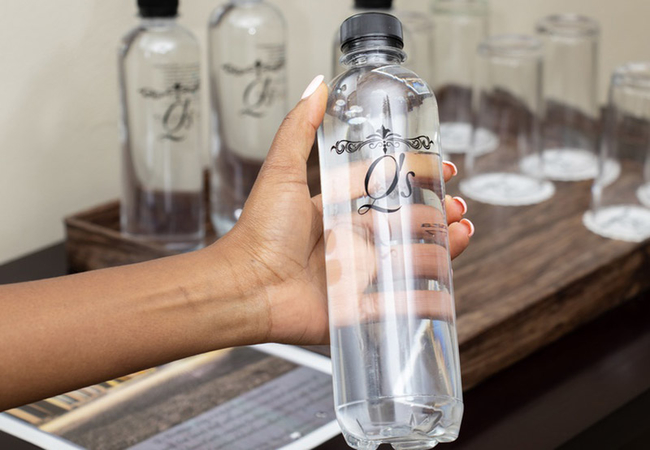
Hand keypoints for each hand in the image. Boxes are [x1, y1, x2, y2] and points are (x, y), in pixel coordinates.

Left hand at [208, 77, 472, 344]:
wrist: (247, 286)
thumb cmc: (260, 231)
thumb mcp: (281, 171)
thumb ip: (300, 128)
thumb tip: (317, 84)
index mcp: (334, 211)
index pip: (384, 190)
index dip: (414, 179)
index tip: (442, 170)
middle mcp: (348, 242)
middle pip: (403, 226)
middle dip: (436, 216)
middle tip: (458, 210)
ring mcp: (355, 276)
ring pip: (409, 261)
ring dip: (440, 250)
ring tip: (459, 237)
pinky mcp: (357, 308)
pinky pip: (398, 305)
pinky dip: (425, 299)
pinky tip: (445, 289)